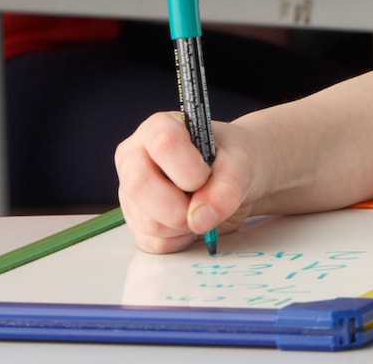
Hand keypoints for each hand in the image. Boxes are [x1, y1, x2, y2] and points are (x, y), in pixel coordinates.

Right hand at [116, 111, 259, 252]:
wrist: (233, 179)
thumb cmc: (231, 160)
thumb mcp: (241, 163)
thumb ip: (227, 186)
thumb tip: (200, 219)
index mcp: (157, 129)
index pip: (162, 143)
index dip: (187, 167)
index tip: (206, 176)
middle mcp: (135, 159)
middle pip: (140, 186)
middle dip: (180, 206)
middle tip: (206, 204)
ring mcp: (132, 193)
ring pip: (149, 221)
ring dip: (186, 225)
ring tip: (202, 206)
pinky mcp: (136, 223)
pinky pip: (155, 243)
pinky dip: (182, 240)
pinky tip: (192, 222)